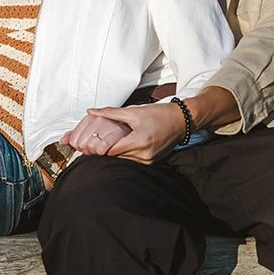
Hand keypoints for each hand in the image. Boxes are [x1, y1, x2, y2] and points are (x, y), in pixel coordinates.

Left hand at [63, 103, 187, 162]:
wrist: (181, 120)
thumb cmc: (161, 114)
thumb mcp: (134, 112)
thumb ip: (110, 113)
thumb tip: (92, 111)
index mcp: (139, 141)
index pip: (111, 150)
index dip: (100, 146)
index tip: (93, 141)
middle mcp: (145, 154)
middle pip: (115, 156)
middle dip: (107, 149)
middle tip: (99, 141)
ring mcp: (148, 160)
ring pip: (123, 160)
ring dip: (117, 152)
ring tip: (113, 142)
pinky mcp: (151, 162)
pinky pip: (132, 160)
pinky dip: (126, 154)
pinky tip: (126, 145)